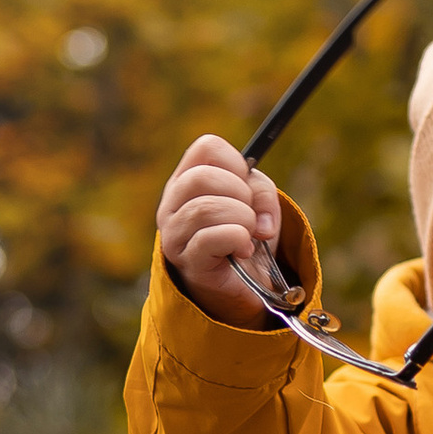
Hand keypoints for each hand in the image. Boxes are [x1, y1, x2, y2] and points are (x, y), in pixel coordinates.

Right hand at [158, 136, 282, 327]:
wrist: (244, 286)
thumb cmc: (246, 236)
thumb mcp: (258, 203)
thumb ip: (260, 191)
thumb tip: (260, 219)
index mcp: (186, 181)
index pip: (206, 148)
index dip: (236, 163)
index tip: (245, 187)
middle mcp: (171, 205)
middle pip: (202, 177)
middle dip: (240, 194)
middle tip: (249, 216)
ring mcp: (174, 235)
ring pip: (205, 208)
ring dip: (242, 220)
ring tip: (248, 235)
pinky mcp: (187, 262)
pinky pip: (210, 238)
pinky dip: (238, 240)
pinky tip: (243, 251)